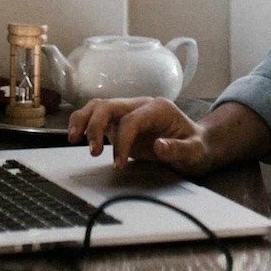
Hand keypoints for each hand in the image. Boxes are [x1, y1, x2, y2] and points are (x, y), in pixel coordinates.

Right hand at [67, 98, 218, 176]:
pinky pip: (97, 117)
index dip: (122, 141)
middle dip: (95, 126)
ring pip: (98, 106)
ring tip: (73, 139)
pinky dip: (84, 124)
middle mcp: (140, 105)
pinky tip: (77, 137)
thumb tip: (159, 146)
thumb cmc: (197, 146)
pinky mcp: (120, 122)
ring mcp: (129, 112)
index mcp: (158, 109)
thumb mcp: (196, 151)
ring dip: (83, 121)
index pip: (131, 119)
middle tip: (92, 151)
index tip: (118, 164)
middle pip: (109, 105)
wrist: (197, 144)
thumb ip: (179, 149)